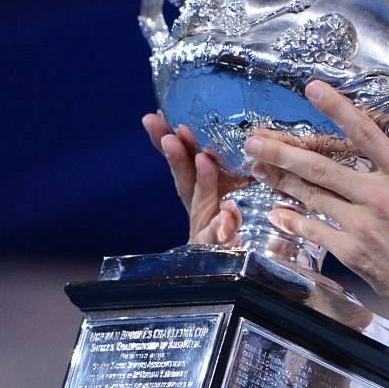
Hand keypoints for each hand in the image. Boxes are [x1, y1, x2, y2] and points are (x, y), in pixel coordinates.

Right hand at [142, 112, 244, 244]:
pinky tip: (229, 214)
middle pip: (184, 179)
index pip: (182, 161)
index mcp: (200, 191)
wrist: (231, 269)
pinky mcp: (218, 248)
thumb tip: (219, 140)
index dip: (169, 141)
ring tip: (205, 159)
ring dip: (203, 180)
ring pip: (202, 203)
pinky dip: (224, 226)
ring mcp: (206, 228)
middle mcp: (198, 208)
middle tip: (170, 136)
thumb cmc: (232, 226)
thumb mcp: (234, 192)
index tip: (155, 118)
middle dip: (177, 156)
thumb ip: (225, 170)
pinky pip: (222, 236)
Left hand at [244, 81, 388, 359]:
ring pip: (312, 195)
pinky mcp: (351, 252)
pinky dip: (292, 223)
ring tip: (257, 168)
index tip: (311, 88)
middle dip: (283, 151)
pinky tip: (276, 214)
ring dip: (281, 181)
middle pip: (322, 165)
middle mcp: (379, 195)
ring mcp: (362, 224)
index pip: (366, 133)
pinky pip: (314, 232)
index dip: (336, 108)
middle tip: (254, 139)